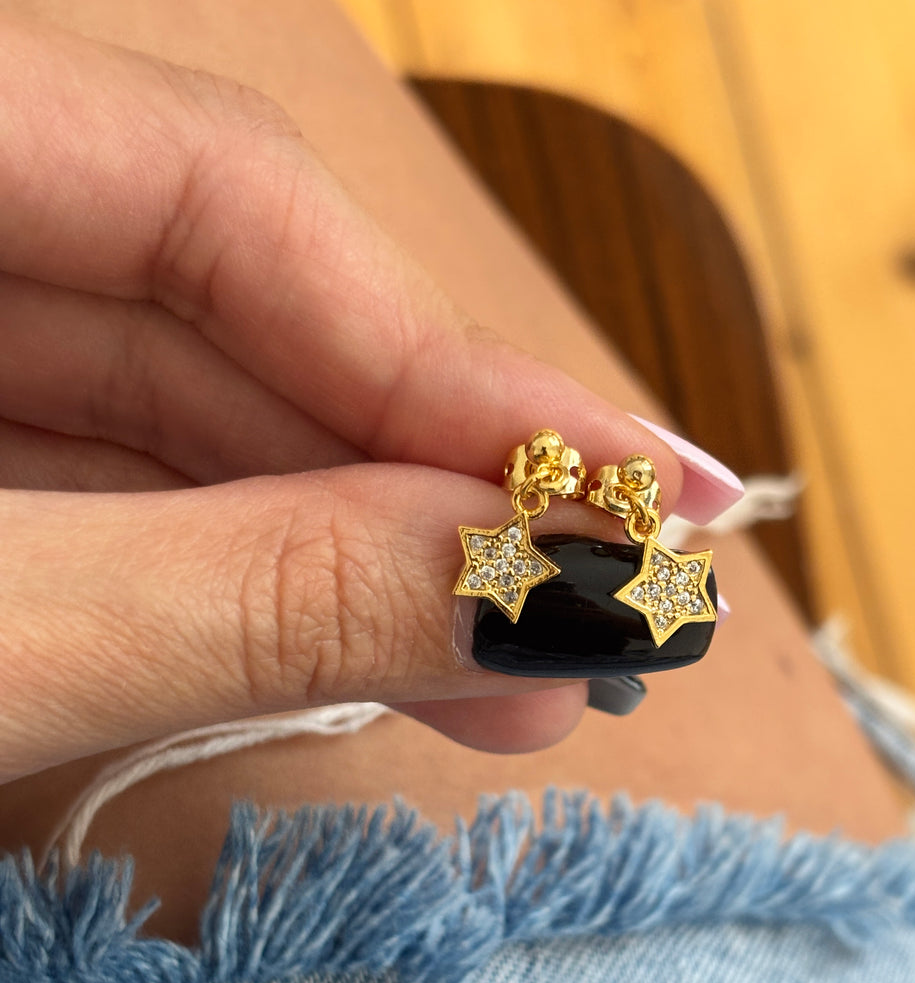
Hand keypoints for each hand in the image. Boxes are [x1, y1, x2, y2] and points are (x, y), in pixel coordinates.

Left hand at [0, 15, 741, 782]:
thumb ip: (254, 593)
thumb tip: (547, 588)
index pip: (231, 193)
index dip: (449, 358)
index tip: (633, 493)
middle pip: (227, 299)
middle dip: (412, 485)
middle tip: (587, 625)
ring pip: (173, 402)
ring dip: (338, 552)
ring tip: (494, 678)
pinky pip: (102, 471)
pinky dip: (223, 573)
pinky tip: (341, 648)